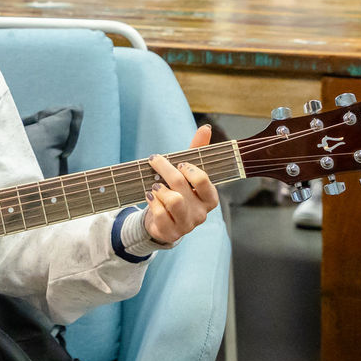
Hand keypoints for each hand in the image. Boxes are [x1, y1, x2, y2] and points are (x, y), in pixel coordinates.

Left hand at [144, 125, 217, 244]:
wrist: (162, 220)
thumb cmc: (178, 191)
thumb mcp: (187, 172)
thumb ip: (197, 150)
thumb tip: (206, 127)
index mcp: (209, 198)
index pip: (203, 180)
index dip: (188, 168)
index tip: (179, 163)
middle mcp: (201, 213)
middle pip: (181, 184)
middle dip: (164, 168)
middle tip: (154, 160)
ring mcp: (187, 225)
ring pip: (173, 200)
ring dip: (159, 189)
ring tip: (154, 185)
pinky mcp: (171, 233)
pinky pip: (160, 214)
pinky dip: (152, 202)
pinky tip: (150, 197)